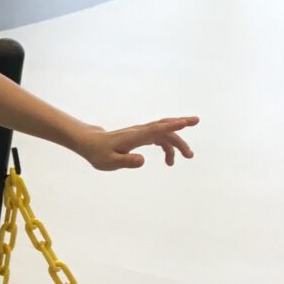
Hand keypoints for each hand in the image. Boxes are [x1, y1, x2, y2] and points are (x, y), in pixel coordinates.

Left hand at [79, 115, 197, 170]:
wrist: (91, 143)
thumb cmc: (99, 153)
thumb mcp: (109, 162)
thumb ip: (126, 161)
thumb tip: (143, 161)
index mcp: (135, 137)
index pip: (156, 129)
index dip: (171, 126)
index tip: (186, 122)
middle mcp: (140, 132)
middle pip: (165, 129)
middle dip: (181, 135)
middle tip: (192, 151)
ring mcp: (142, 133)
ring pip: (164, 134)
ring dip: (177, 144)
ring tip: (186, 157)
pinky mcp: (141, 137)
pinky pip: (159, 138)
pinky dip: (167, 146)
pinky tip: (169, 159)